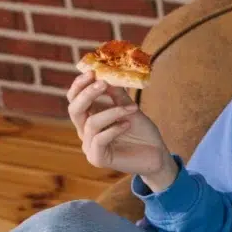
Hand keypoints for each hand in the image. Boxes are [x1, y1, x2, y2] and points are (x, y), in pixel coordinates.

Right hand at [66, 70, 176, 187]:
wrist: (157, 155)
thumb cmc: (142, 132)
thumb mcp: (130, 108)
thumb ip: (117, 94)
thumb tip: (108, 73)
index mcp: (90, 117)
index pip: (75, 99)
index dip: (80, 85)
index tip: (92, 72)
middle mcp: (86, 131)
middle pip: (74, 110)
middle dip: (87, 94)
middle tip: (102, 83)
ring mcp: (90, 146)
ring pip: (91, 123)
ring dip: (112, 112)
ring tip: (132, 108)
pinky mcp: (98, 158)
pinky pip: (99, 140)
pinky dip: (114, 129)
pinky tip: (127, 124)